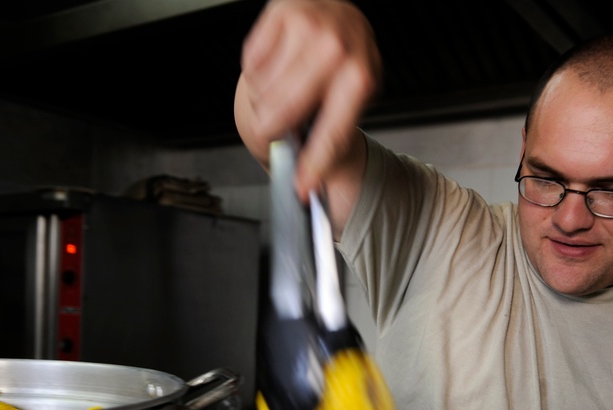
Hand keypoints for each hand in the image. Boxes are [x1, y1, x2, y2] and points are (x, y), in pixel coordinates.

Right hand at [235, 0, 380, 197]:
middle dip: (271, 130)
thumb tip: (303, 175)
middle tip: (273, 128)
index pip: (333, 133)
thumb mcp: (350, 96)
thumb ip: (330, 131)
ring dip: (264, 98)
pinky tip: (276, 63)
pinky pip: (251, 64)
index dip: (314, 166)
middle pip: (282, 114)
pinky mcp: (281, 14)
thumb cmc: (341, 58)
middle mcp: (337, 51)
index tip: (300, 189)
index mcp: (360, 78)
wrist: (336, 10)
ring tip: (283, 86)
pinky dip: (258, 71)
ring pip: (262, 91)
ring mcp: (308, 29)